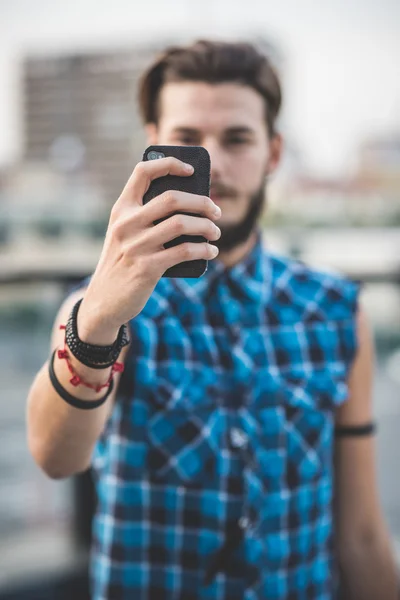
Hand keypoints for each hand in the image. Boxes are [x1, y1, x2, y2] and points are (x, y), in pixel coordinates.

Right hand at [77, 157, 221, 342]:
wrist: (103, 300)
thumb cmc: (122, 262)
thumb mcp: (124, 234)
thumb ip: (145, 217)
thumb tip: (191, 206)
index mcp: (121, 209)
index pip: (143, 172)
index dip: (169, 164)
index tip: (191, 170)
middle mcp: (126, 224)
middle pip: (172, 198)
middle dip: (201, 202)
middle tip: (215, 211)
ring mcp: (136, 245)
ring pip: (182, 224)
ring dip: (206, 227)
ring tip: (215, 233)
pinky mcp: (147, 267)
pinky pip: (185, 251)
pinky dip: (204, 250)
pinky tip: (211, 252)